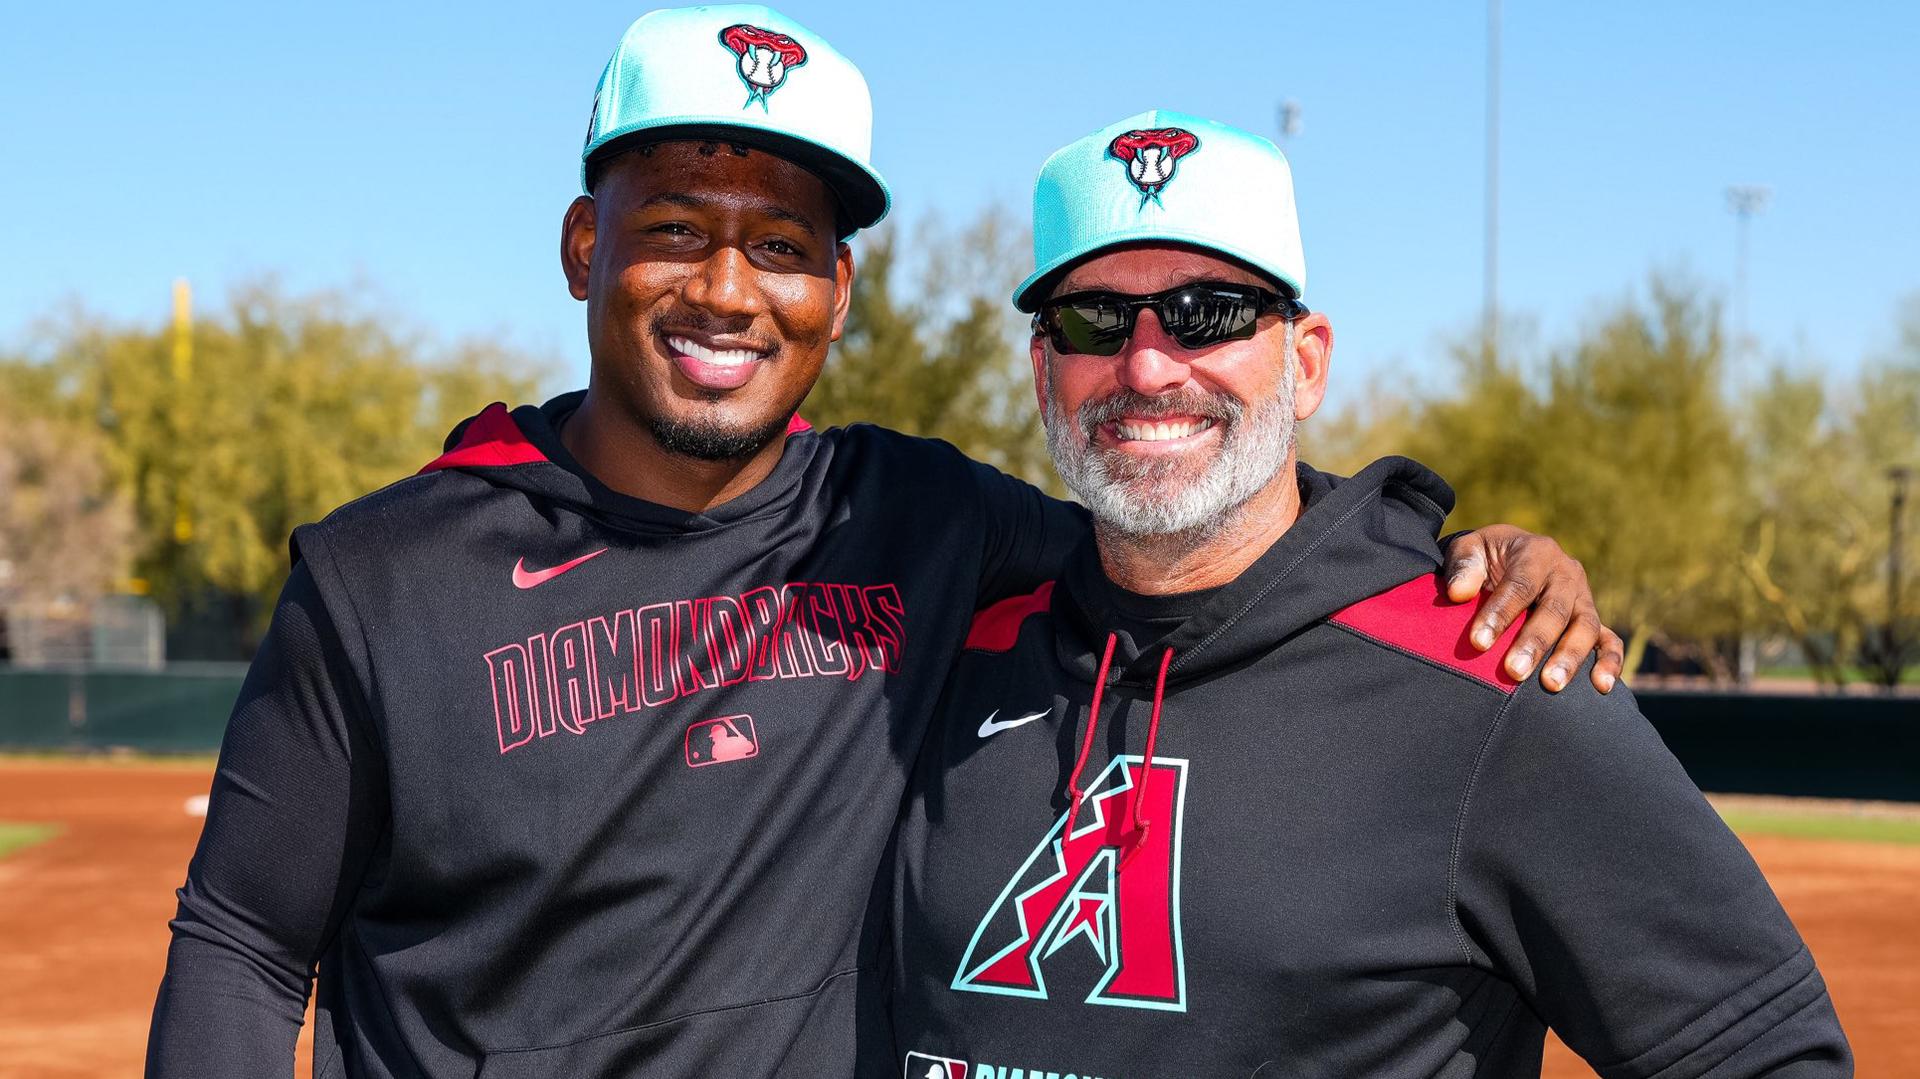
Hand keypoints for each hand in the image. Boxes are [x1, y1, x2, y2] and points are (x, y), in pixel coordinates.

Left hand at [1442, 525, 1624, 692]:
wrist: (1509, 558)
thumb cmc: (1485, 559)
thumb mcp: (1468, 550)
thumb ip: (1463, 566)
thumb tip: (1459, 592)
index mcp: (1537, 552)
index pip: (1520, 584)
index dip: (1500, 614)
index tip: (1478, 642)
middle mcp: (1566, 573)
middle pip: (1555, 610)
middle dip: (1534, 642)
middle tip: (1514, 671)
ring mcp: (1583, 597)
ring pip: (1586, 627)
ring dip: (1569, 657)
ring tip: (1550, 684)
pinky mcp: (1593, 620)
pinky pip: (1609, 641)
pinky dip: (1609, 662)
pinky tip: (1601, 687)